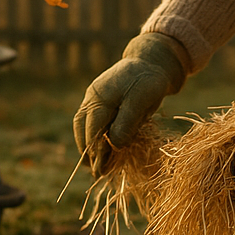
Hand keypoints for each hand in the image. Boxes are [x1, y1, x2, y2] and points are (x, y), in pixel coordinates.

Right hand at [72, 33, 186, 173]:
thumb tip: (114, 144)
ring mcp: (94, 99)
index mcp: (100, 96)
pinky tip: (103, 151)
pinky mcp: (101, 102)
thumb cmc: (149, 80)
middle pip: (83, 129)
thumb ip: (127, 122)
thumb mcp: (142, 100)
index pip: (93, 129)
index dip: (95, 151)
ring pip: (85, 126)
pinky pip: (93, 123)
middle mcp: (92, 98)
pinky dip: (96, 138)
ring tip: (95, 166)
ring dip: (89, 146)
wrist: (151, 62)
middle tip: (95, 172)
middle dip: (88, 152)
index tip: (100, 169)